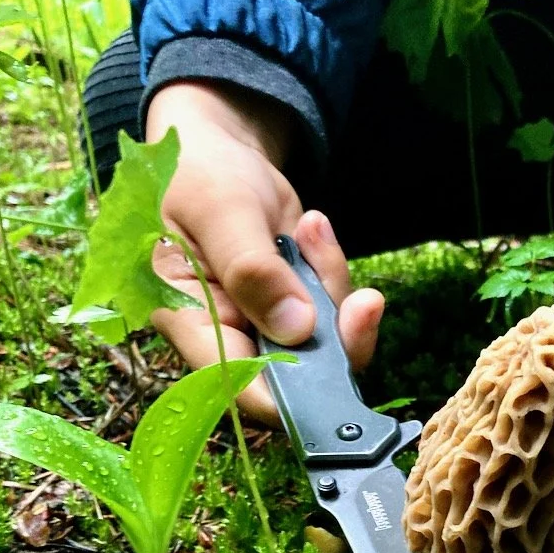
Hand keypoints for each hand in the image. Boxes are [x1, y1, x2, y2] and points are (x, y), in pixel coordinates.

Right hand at [145, 81, 383, 423]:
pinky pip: (331, 311)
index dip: (286, 401)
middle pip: (293, 378)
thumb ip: (252, 269)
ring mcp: (263, 325)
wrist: (216, 151)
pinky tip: (311, 229)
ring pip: (323, 344)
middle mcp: (228, 336)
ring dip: (334, 292)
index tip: (337, 380)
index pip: (236, 385)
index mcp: (188, 321)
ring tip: (311, 229)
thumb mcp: (221, 210)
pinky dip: (333, 273)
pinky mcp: (293, 307)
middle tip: (365, 302)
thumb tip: (297, 330)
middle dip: (337, 343)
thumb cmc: (200, 175)